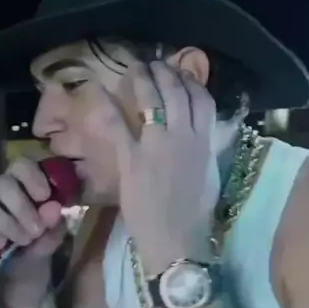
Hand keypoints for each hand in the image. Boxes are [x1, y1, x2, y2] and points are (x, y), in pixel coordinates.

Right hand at [0, 158, 65, 277]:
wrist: (22, 276)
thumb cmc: (37, 246)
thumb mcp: (52, 238)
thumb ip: (54, 224)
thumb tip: (54, 208)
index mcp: (20, 185)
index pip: (21, 165)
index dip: (32, 176)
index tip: (45, 196)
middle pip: (1, 183)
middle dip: (21, 207)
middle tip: (36, 230)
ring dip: (4, 222)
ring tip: (22, 241)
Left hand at [101, 61, 218, 272]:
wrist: (177, 242)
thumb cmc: (196, 216)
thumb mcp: (209, 176)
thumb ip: (206, 149)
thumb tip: (206, 134)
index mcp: (205, 143)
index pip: (202, 99)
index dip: (191, 82)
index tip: (181, 75)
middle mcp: (183, 136)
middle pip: (176, 91)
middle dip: (165, 72)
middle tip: (155, 65)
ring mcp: (156, 145)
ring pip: (151, 99)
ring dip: (142, 79)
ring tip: (135, 69)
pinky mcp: (132, 159)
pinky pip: (117, 126)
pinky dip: (106, 107)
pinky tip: (99, 91)